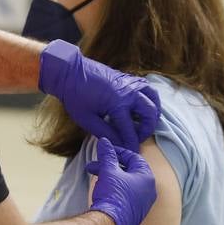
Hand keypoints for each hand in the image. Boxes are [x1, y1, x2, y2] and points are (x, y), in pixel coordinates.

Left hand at [38, 40, 160, 151]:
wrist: (70, 71)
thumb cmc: (75, 95)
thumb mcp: (87, 119)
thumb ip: (106, 133)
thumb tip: (119, 144)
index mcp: (118, 104)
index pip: (130, 131)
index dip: (132, 144)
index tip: (133, 153)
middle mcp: (129, 92)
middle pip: (150, 114)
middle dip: (146, 129)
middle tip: (137, 137)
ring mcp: (131, 83)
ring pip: (153, 98)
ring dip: (152, 112)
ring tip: (144, 123)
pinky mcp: (129, 78)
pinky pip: (147, 88)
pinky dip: (150, 98)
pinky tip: (142, 106)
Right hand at [85, 138, 156, 224]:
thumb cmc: (113, 195)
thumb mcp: (109, 171)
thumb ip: (107, 155)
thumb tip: (104, 141)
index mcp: (147, 178)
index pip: (134, 157)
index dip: (117, 152)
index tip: (104, 151)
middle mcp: (149, 191)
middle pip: (129, 171)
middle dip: (109, 166)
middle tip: (94, 165)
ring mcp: (143, 204)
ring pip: (125, 184)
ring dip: (110, 178)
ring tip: (94, 178)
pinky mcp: (135, 214)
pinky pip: (125, 197)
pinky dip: (114, 190)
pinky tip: (101, 191)